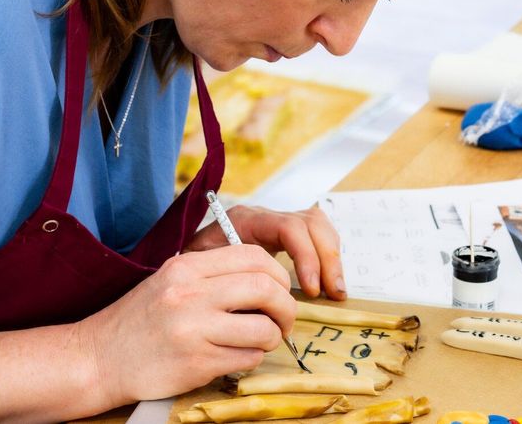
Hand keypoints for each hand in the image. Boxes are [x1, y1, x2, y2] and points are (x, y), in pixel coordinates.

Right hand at [76, 245, 295, 404]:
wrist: (99, 357)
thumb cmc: (139, 320)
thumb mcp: (170, 281)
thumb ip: (211, 274)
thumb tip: (265, 276)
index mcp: (186, 267)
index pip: (253, 256)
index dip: (278, 274)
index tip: (279, 290)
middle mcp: (190, 293)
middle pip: (266, 287)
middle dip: (285, 306)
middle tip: (282, 319)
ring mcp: (194, 329)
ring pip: (264, 328)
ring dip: (272, 337)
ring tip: (259, 341)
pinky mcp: (197, 362)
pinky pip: (248, 358)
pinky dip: (251, 358)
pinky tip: (234, 356)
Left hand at [185, 203, 346, 300]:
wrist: (186, 266)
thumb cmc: (191, 272)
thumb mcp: (200, 271)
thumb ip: (224, 280)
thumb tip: (254, 304)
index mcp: (245, 220)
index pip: (287, 227)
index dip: (305, 256)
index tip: (309, 289)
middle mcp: (265, 217)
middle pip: (310, 223)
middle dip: (326, 258)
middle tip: (330, 293)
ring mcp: (278, 224)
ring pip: (319, 226)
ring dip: (332, 259)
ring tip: (334, 292)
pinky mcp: (287, 237)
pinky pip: (318, 237)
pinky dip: (328, 259)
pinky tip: (328, 286)